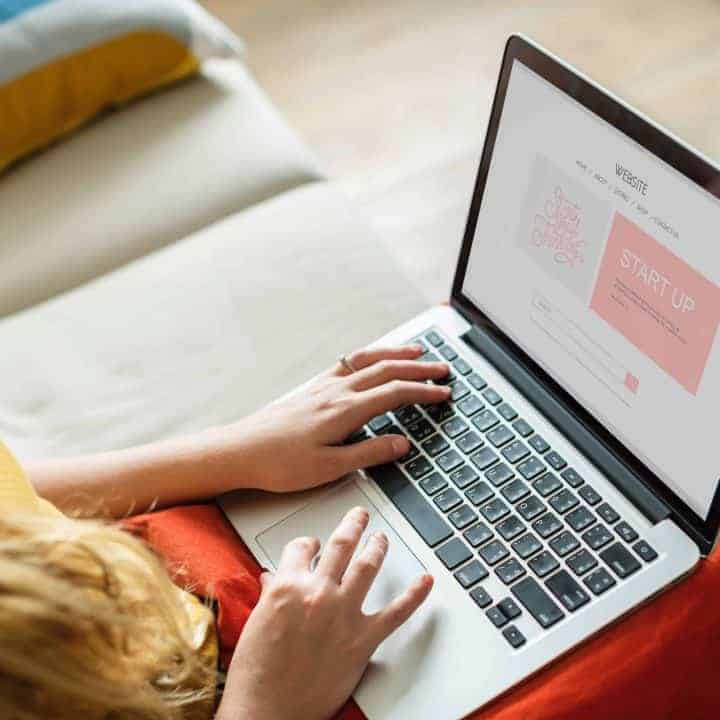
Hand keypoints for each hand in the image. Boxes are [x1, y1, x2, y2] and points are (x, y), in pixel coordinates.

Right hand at [216, 507, 433, 719]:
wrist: (267, 711)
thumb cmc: (256, 673)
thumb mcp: (256, 622)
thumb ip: (270, 595)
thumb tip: (273, 579)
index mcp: (287, 586)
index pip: (302, 547)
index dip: (309, 543)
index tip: (314, 544)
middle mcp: (318, 593)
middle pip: (341, 545)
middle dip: (353, 524)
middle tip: (360, 516)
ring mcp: (343, 614)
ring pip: (367, 566)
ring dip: (378, 546)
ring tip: (382, 538)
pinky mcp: (362, 640)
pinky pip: (396, 612)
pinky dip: (414, 595)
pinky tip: (425, 581)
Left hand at [220, 344, 449, 492]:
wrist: (241, 450)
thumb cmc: (280, 463)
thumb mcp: (329, 468)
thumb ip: (369, 454)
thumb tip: (402, 443)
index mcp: (345, 411)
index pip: (395, 394)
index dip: (424, 392)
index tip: (445, 392)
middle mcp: (336, 392)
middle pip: (386, 371)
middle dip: (419, 369)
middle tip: (443, 368)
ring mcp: (323, 387)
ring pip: (367, 361)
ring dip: (395, 354)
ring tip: (416, 351)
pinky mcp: (312, 389)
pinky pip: (347, 363)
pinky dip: (368, 356)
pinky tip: (370, 358)